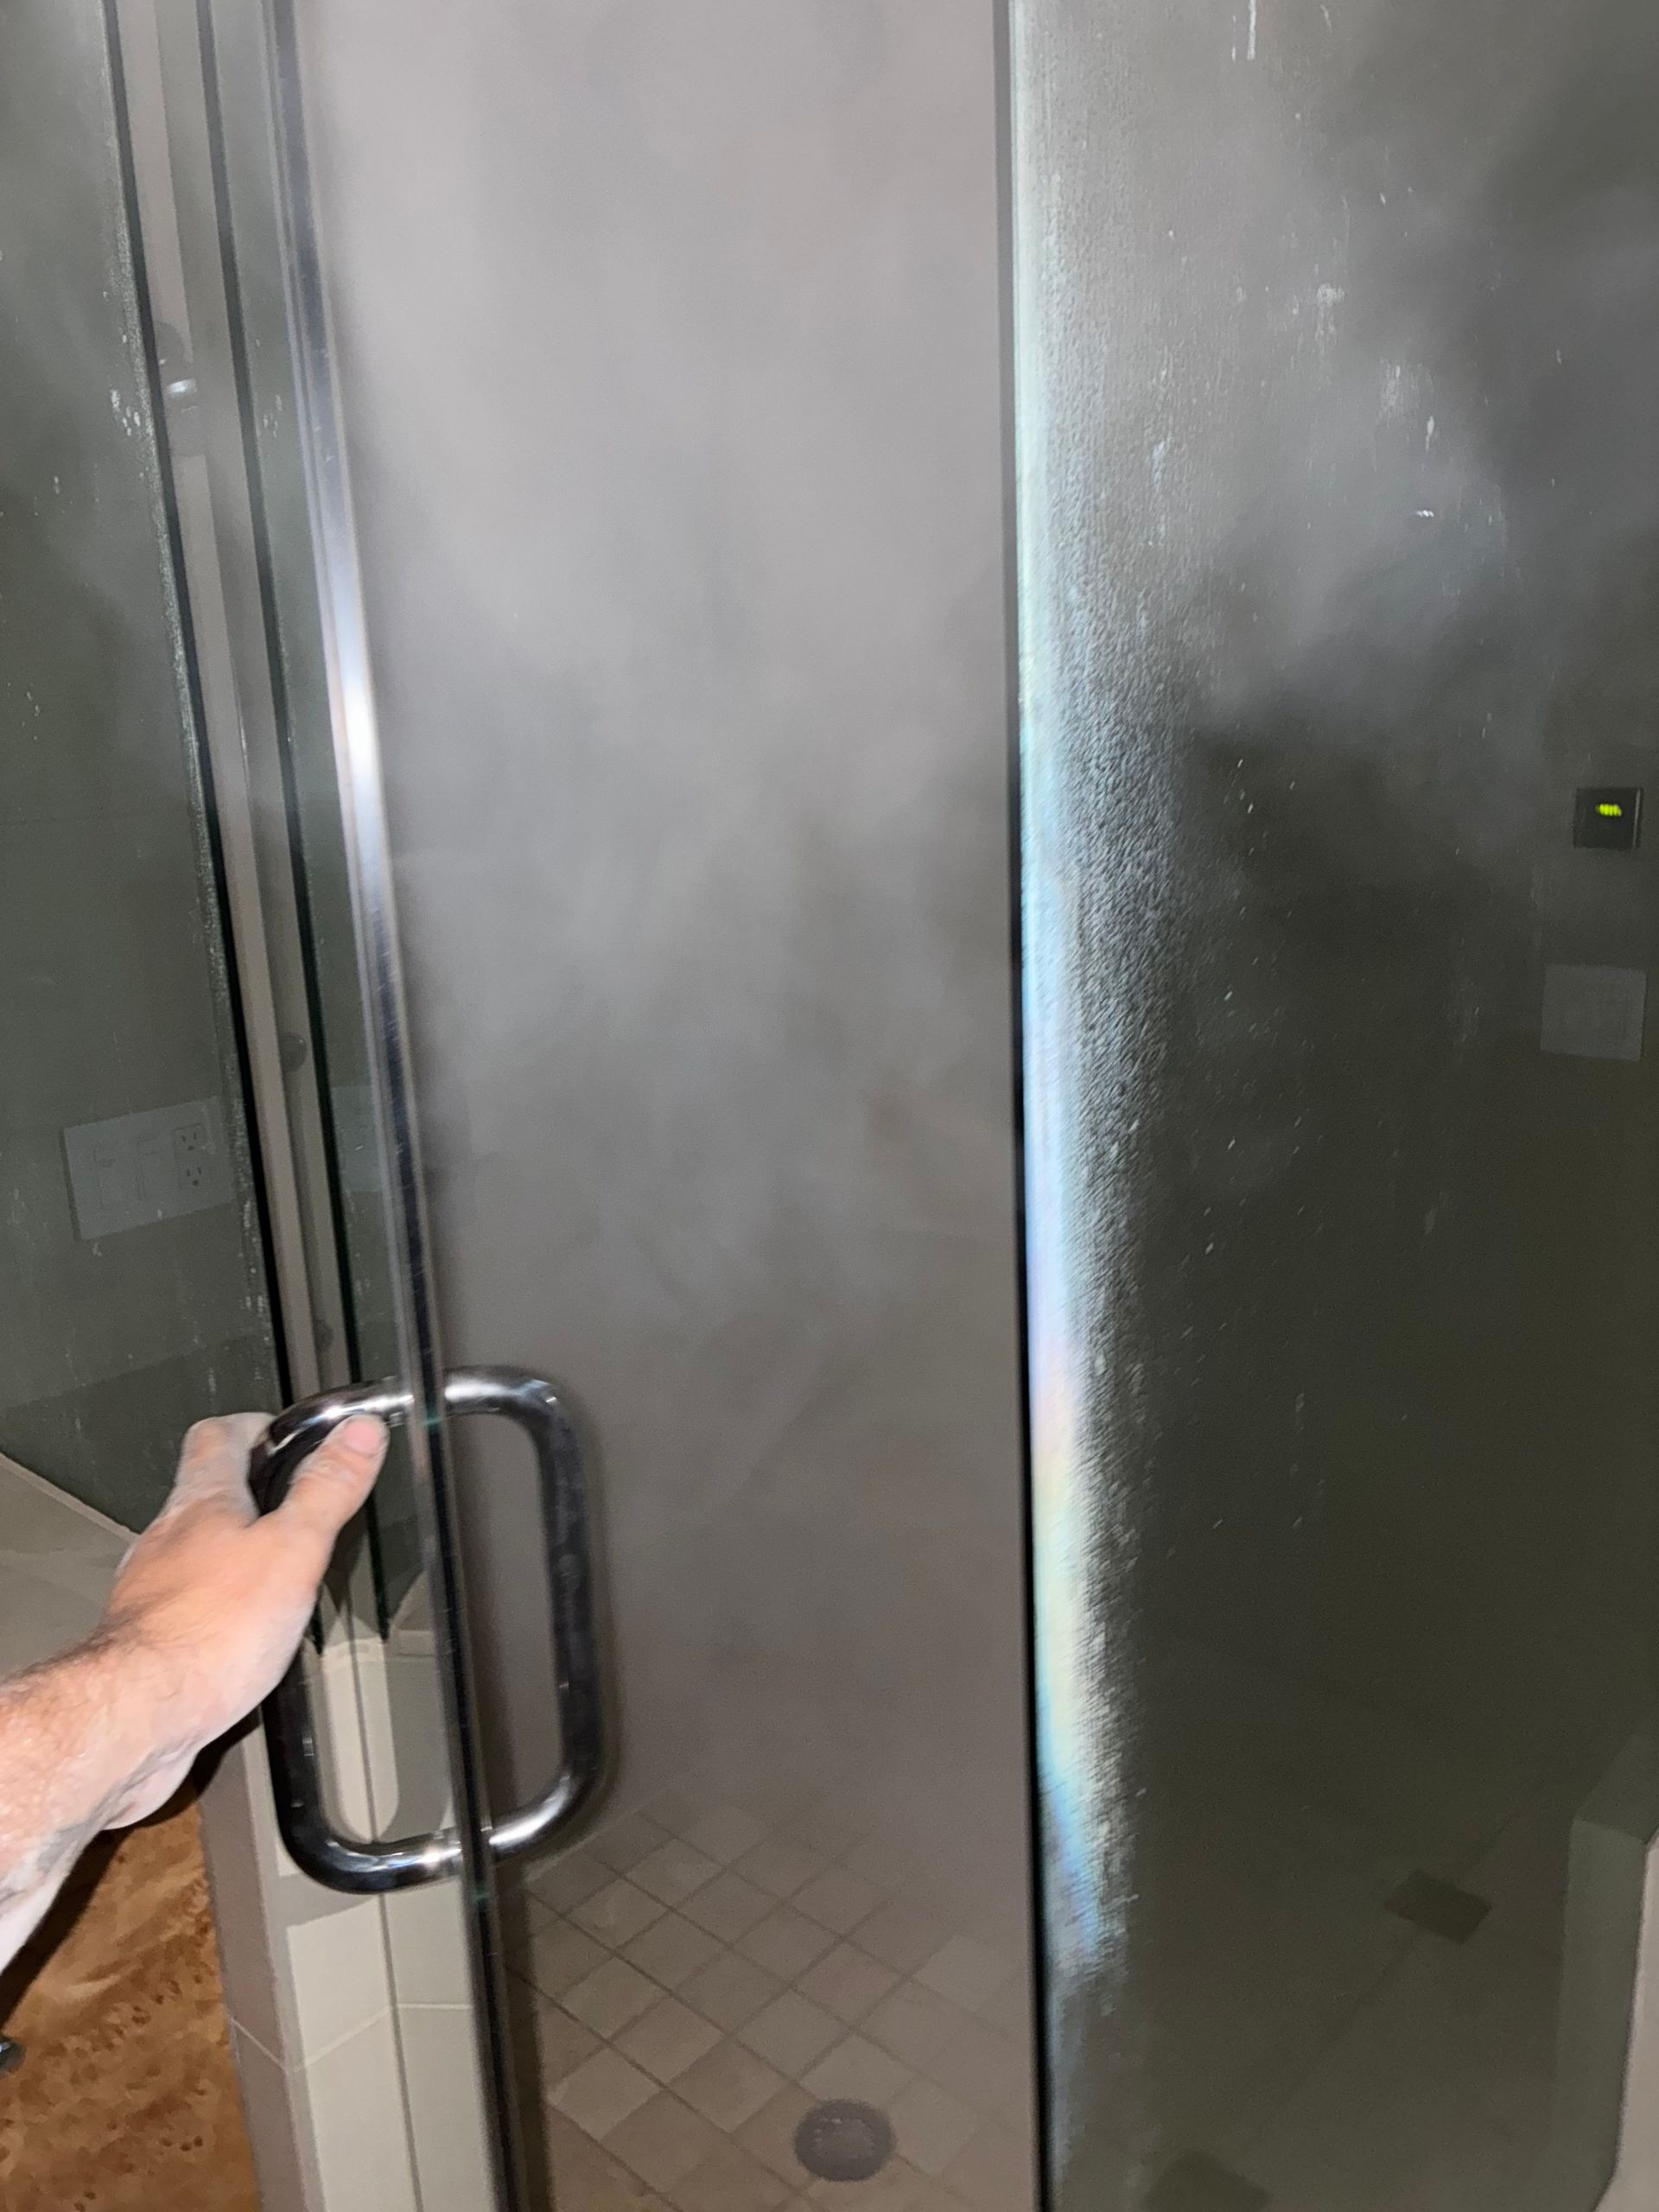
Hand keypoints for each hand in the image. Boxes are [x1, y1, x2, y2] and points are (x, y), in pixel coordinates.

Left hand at [99, 1412, 387, 1823]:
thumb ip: (326, 1489)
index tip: (280, 1432)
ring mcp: (150, 1591)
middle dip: (242, 1491)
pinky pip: (180, 1607)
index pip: (218, 1436)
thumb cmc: (207, 1635)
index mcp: (202, 1503)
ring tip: (263, 1565)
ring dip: (224, 1550)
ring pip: (187, 1551)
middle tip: (281, 1498)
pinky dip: (208, 1605)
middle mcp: (166, 1540)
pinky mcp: (147, 1641)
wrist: (140, 1715)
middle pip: (200, 1493)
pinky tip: (229, 1630)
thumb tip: (359, 1434)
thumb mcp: (293, 1550)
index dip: (253, 1426)